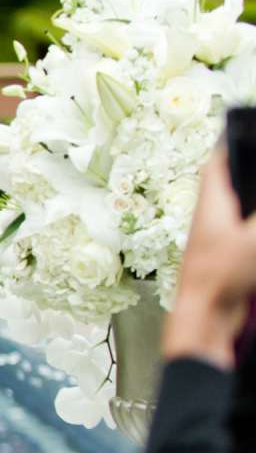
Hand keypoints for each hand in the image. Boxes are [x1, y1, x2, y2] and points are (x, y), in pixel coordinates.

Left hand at [164, 151, 255, 369]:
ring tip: (254, 195)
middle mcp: (209, 220)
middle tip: (254, 166)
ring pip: (235, 215)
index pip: (216, 165)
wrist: (203, 319)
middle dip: (245, 177)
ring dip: (247, 205)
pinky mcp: (224, 264)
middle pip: (228, 188)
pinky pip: (241, 239)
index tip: (243, 133)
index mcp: (211, 205)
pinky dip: (251, 232)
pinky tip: (255, 237)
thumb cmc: (221, 275)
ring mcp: (215, 243)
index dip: (230, 146)